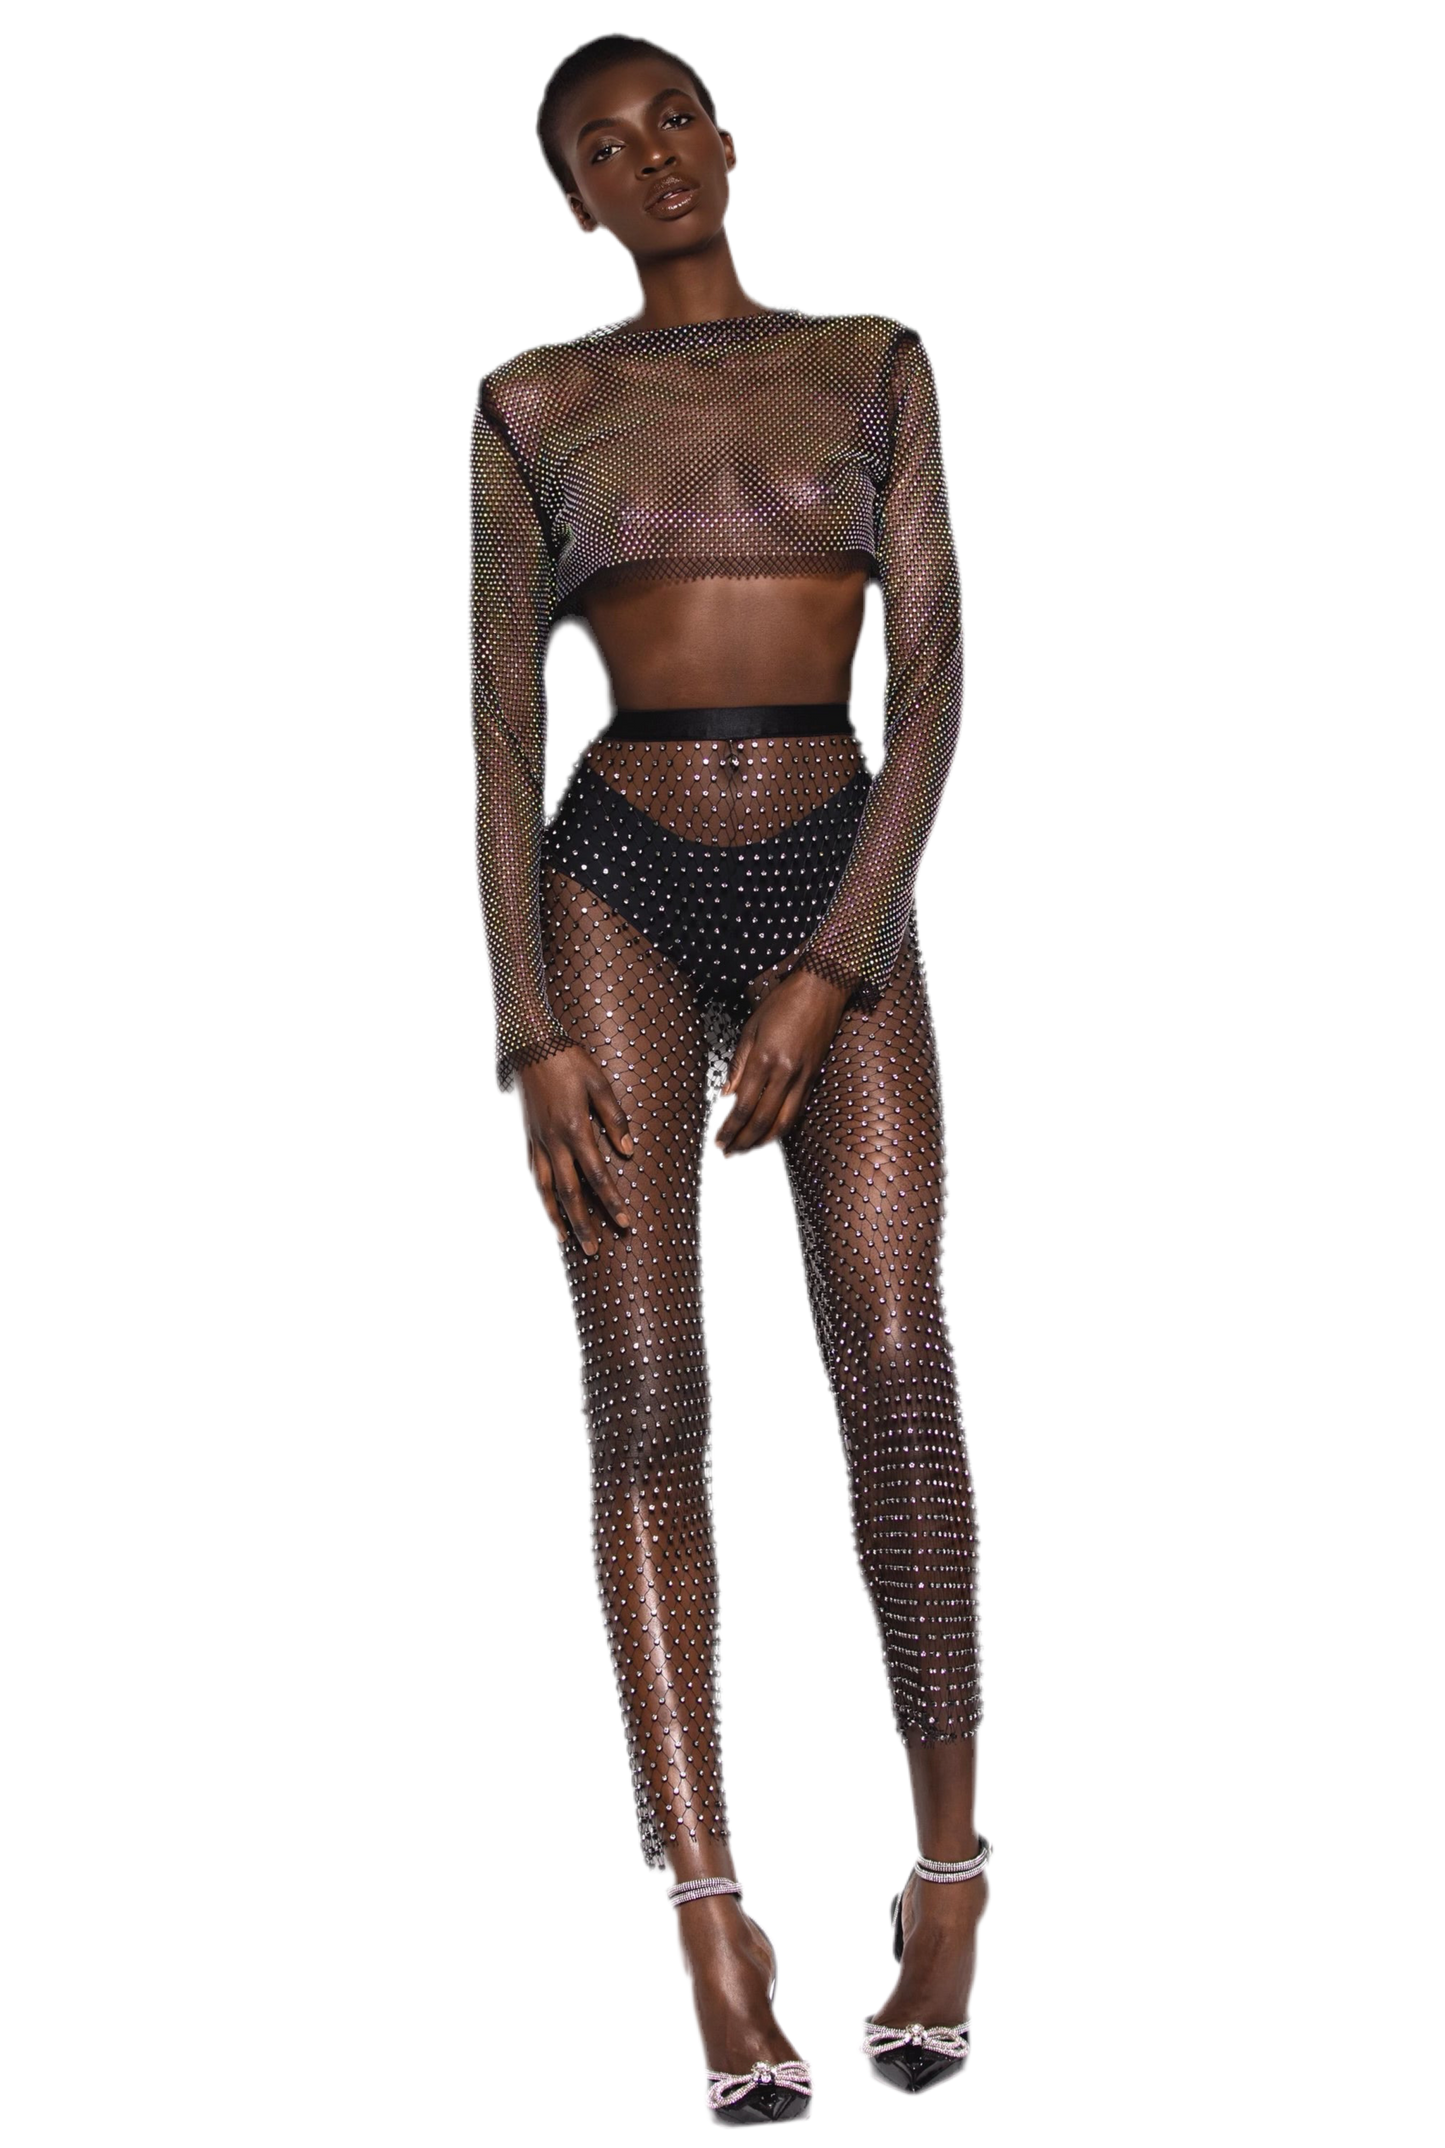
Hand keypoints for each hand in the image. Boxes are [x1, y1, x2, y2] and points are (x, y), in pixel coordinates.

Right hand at [514, 1045, 634, 1255]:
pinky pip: (530, 1174)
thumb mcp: (599, 1084)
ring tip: (565, 1240)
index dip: (611, 1202)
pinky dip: (538, 1195)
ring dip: (554, 1218)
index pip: (598, 1176)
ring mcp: (535, 1141)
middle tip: (592, 1249)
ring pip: (543, 1190)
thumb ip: (614, 1119)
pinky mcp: (525, 1136)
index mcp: (575, 1129)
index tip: (625, 1222)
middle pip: (568, 1193)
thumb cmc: (569, 1061)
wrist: (530, 1046)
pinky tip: (544, 1207)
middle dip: (582, 1223)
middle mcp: (553, 1142)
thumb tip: (628, 1151)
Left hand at [712, 967, 851, 1160]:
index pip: (743, 1106)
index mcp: (765, 1058)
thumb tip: (725, 1094)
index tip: (717, 1142)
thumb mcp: (752, 1027)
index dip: (729, 1129)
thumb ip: (738, 1064)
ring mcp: (803, 1078)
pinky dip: (780, 1129)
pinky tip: (768, 1136)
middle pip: (762, 1121)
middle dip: (742, 1143)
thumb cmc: (783, 1002)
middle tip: (727, 1156)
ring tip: (745, 1153)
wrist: (822, 989)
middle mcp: (786, 1073)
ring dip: (762, 1142)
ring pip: (783, 1123)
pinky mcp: (814, 1079)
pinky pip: (796, 1112)